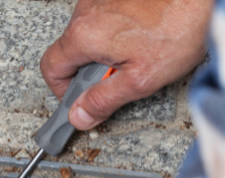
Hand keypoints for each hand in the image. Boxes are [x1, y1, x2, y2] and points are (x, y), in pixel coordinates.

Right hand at [41, 0, 210, 129]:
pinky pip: (106, 18)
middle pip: (71, 51)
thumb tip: (80, 116)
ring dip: (104, 51)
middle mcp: (87, 10)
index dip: (62, 91)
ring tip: (136, 55)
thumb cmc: (179, 25)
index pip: (50, 69)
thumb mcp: (139, 80)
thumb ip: (103, 101)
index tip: (78, 101)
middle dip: (89, 71)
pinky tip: (142, 37)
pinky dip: (117, 32)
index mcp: (85, 35)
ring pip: (89, 34)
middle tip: (116, 80)